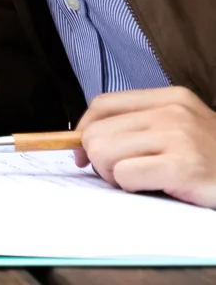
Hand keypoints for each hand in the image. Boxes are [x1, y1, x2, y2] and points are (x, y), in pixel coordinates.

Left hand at [76, 87, 215, 206]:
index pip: (102, 104)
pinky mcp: (183, 166)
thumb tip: (83, 143)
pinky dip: (130, 187)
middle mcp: (173, 111)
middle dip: (99, 159)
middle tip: (121, 174)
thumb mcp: (181, 129)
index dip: (83, 129)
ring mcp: (179, 137)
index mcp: (170, 97)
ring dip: (113, 175)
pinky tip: (154, 187)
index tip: (83, 152)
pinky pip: (125, 175)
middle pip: (97, 131)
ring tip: (139, 180)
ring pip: (104, 152)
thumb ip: (140, 126)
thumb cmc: (213, 161)